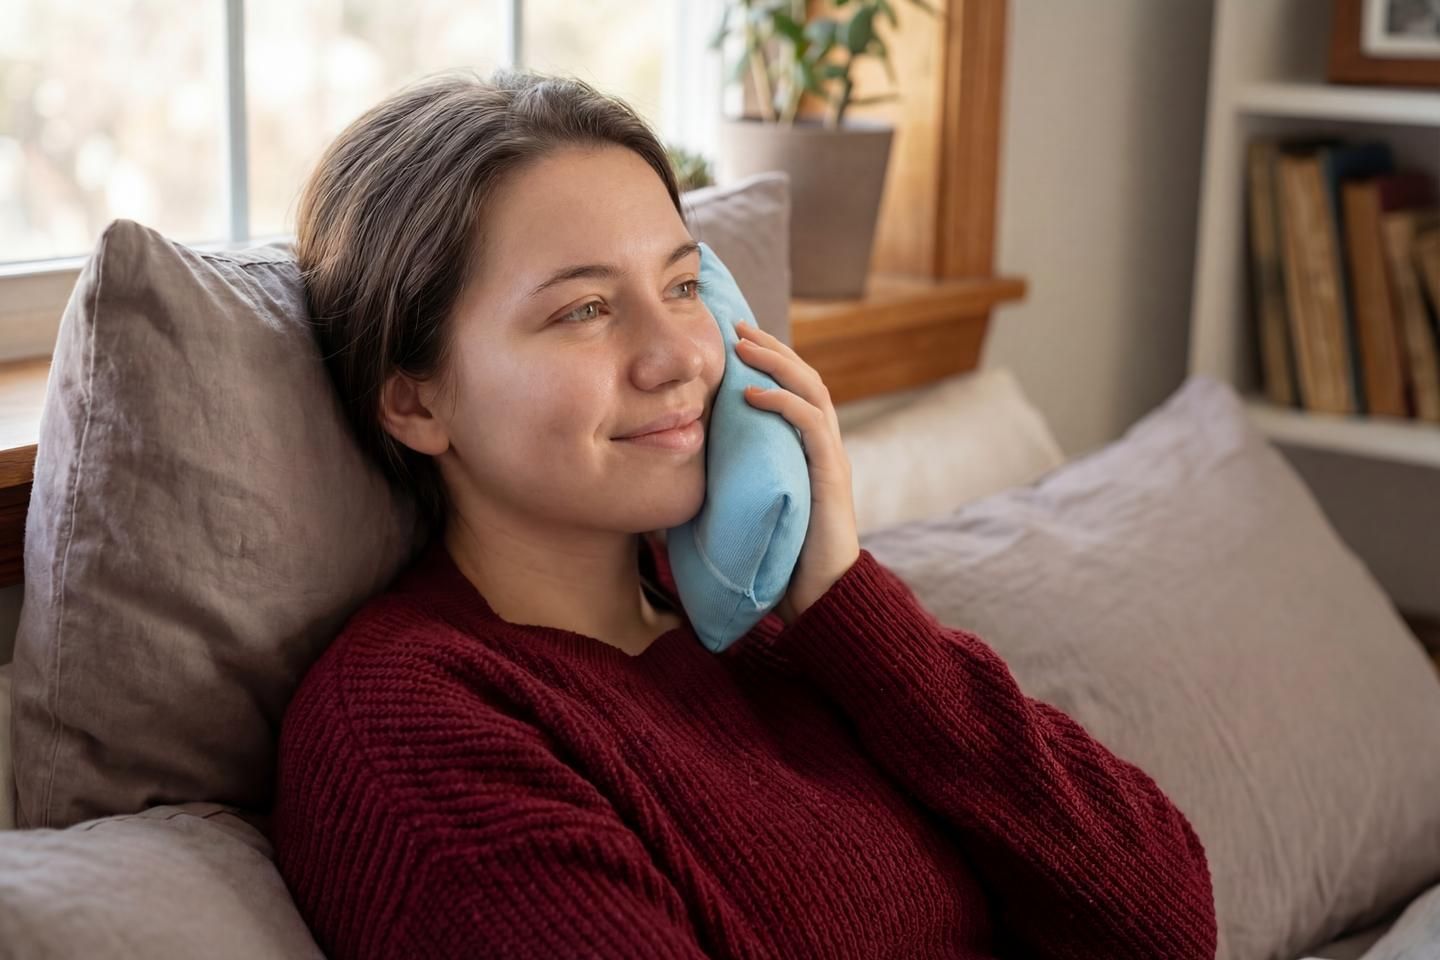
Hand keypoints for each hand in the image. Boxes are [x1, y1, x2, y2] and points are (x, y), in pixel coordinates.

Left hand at [734, 320, 860, 624]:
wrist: (816, 600)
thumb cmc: (776, 562)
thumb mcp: (738, 516)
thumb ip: (715, 493)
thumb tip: (658, 488)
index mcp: (802, 453)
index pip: (790, 392)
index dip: (765, 362)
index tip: (731, 340)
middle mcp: (820, 447)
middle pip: (803, 377)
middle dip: (770, 348)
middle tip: (736, 327)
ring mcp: (829, 458)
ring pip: (812, 389)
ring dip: (777, 362)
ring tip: (744, 346)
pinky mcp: (831, 475)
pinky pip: (811, 423)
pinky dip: (783, 401)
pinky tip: (753, 392)